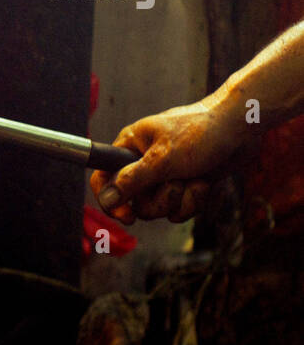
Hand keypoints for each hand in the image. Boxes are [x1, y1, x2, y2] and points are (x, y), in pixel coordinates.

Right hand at [90, 98, 250, 223]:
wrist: (242, 128)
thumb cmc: (200, 133)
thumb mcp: (162, 158)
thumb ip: (130, 181)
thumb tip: (105, 199)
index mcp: (130, 148)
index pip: (102, 178)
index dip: (109, 200)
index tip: (127, 216)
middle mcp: (144, 163)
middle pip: (136, 202)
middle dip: (162, 199)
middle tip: (176, 184)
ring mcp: (166, 176)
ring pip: (161, 208)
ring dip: (182, 199)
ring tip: (195, 179)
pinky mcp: (186, 184)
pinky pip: (181, 208)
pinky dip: (196, 200)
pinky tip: (206, 183)